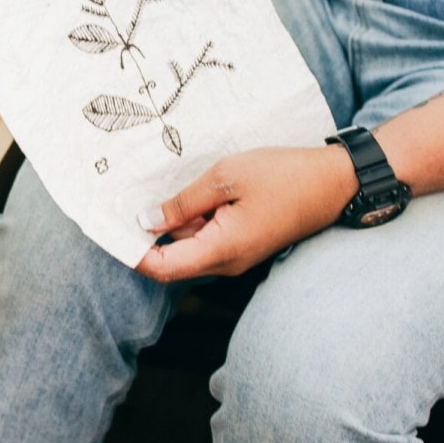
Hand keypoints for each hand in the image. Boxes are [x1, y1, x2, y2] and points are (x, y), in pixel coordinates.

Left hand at [133, 145, 358, 282]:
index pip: (162, 267)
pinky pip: (206, 238)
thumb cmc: (284, 175)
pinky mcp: (244, 242)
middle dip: (143, 238)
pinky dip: (189, 221)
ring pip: (188, 247)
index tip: (106, 228)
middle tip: (116, 204)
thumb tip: (146, 221)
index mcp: (221, 250)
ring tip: (144, 191)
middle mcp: (227, 262)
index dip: (130, 252)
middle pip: (171, 260)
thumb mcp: (225, 179)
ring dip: (168, 226)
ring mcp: (237, 254)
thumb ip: (183, 203)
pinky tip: (181, 194)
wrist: (336, 182)